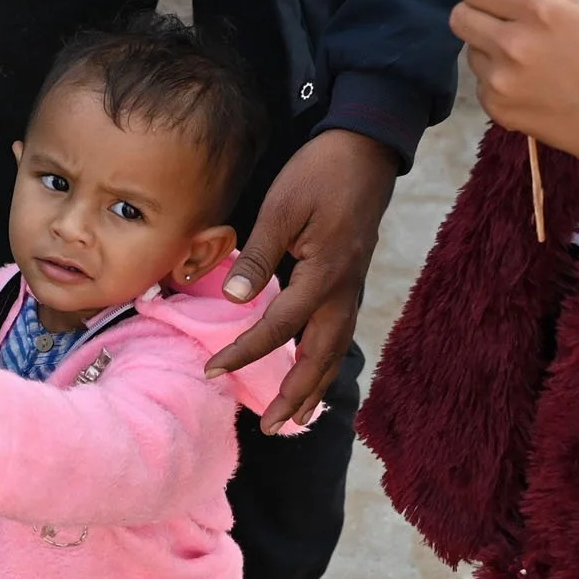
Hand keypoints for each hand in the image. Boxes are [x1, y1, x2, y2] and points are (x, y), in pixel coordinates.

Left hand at [206, 129, 397, 429]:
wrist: (366, 150)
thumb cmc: (321, 173)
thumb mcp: (284, 207)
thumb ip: (261, 255)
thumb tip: (235, 297)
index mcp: (324, 275)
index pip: (278, 327)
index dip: (243, 352)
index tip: (211, 371)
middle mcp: (342, 291)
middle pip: (319, 358)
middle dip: (293, 396)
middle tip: (268, 427)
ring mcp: (351, 289)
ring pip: (334, 352)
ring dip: (313, 388)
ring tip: (292, 419)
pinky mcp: (349, 283)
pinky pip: (338, 335)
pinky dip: (324, 364)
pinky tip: (311, 376)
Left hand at [450, 0, 578, 176]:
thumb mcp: (578, 10)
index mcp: (538, 11)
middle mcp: (512, 43)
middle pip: (459, 17)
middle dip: (475, 15)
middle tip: (497, 24)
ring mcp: (500, 79)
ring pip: (470, 50)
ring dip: (488, 51)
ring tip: (525, 62)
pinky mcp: (494, 107)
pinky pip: (480, 82)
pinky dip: (496, 82)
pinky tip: (527, 88)